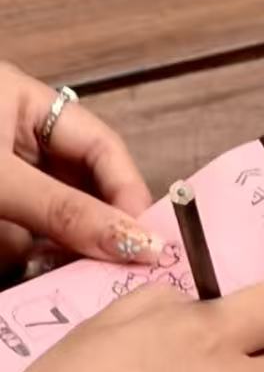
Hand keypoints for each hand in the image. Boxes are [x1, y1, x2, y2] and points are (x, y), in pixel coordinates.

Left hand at [0, 62, 159, 268]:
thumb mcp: (1, 178)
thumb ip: (64, 210)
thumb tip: (139, 243)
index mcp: (25, 104)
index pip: (102, 148)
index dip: (127, 194)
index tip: (142, 241)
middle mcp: (19, 137)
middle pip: (83, 189)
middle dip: (89, 228)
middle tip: (104, 267)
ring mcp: (4, 176)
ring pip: (52, 222)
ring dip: (48, 248)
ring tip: (45, 265)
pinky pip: (19, 238)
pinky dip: (19, 252)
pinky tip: (15, 261)